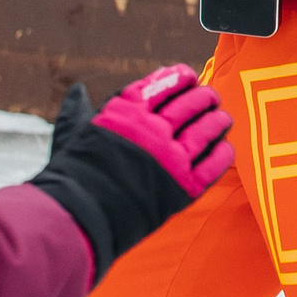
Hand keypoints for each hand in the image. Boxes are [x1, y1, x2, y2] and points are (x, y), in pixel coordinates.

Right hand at [29, 65, 235, 280]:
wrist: (75, 220)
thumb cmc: (71, 178)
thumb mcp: (72, 134)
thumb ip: (79, 111)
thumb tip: (79, 91)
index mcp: (127, 113)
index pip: (163, 85)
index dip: (180, 77)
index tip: (188, 76)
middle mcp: (152, 130)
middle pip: (190, 104)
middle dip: (204, 97)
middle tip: (211, 97)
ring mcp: (170, 158)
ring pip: (206, 130)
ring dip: (218, 121)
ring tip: (223, 118)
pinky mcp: (183, 187)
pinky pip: (213, 164)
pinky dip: (223, 153)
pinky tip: (226, 148)